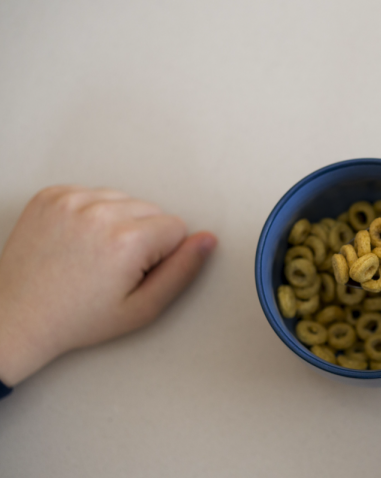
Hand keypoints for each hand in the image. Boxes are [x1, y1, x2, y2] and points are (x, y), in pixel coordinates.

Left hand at [0, 187, 216, 385]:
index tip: (136, 273)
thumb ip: (182, 271)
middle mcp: (99, 213)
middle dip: (143, 236)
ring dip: (119, 221)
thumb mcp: (143, 308)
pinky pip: (94, 193)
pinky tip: (79, 241)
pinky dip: (92, 213)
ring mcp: (71, 200)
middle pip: (152, 210)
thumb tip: (207, 241)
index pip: (177, 227)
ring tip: (96, 254)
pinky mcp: (52, 195)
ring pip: (125, 199)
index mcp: (126, 241)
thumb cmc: (76, 319)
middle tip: (115, 267)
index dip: (163, 254)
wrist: (16, 317)